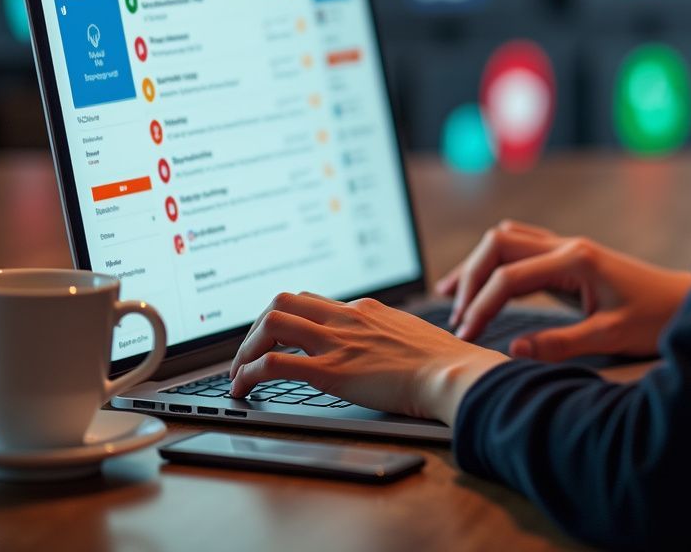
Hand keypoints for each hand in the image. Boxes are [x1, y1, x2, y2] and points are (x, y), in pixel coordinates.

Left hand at [228, 291, 507, 424]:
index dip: (286, 319)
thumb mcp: (412, 335)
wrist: (451, 372)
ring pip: (272, 324)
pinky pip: (275, 364)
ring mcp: (336, 341)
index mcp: (364, 309)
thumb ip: (391, 335)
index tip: (275, 338)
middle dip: (258, 326)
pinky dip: (250, 374)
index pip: (311, 301)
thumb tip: (389, 346)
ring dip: (246, 348)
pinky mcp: (330, 371)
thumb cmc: (443, 361)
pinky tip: (244, 389)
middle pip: (283, 302)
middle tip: (249, 353)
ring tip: (239, 373)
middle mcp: (345, 317)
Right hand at [435, 219, 690, 361]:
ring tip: (452, 295)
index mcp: (574, 260)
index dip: (482, 305)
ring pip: (506, 239)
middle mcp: (566, 245)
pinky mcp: (568, 257)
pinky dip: (493, 263)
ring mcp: (566, 246)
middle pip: (498, 244)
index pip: (509, 276)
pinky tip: (482, 281)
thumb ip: (562, 343)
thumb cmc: (655, 319)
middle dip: (470, 278)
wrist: (687, 303)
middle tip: (457, 317)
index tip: (467, 335)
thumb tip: (513, 351)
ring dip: (477, 264)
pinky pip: (519, 248)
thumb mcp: (611, 336)